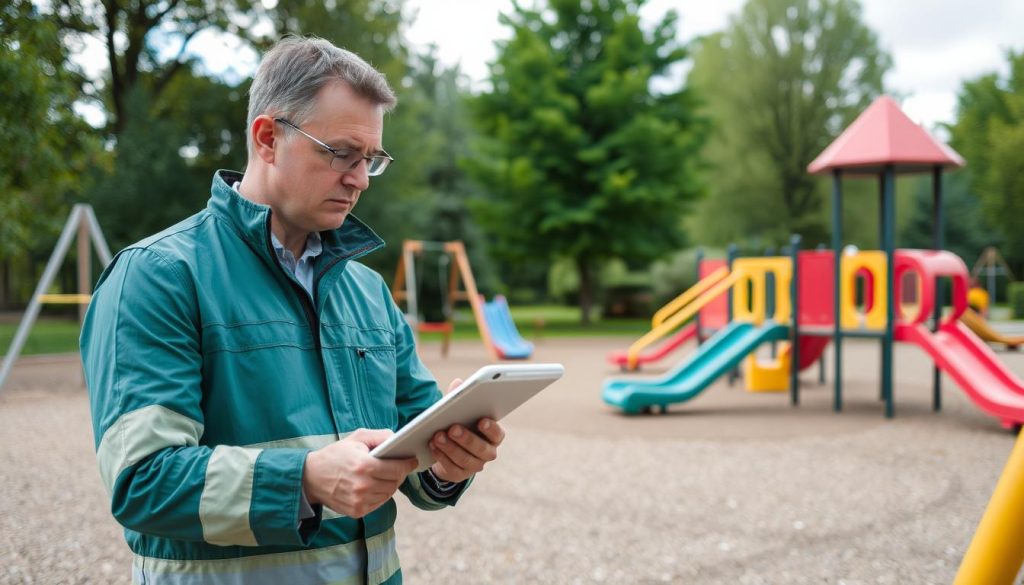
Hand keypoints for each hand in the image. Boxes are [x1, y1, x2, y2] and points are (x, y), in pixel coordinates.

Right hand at [302, 429, 417, 518]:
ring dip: (390, 484)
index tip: (412, 460)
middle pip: (395, 482)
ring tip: (385, 475)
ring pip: (389, 494)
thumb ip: (380, 436)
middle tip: (398, 466)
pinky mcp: (356, 511)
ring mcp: (359, 500)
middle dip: (399, 473)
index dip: (407, 464)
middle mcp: (363, 485)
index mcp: (364, 465)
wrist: (310, 477)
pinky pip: (379, 503)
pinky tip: (374, 485)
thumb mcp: (357, 438)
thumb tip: (399, 439)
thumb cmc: (336, 455)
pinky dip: (380, 494)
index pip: (397, 468)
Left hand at [429, 379, 504, 482]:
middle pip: (481, 448)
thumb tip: (458, 382)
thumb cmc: (459, 425)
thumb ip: (459, 398)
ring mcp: (475, 465)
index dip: (491, 428)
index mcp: (493, 436)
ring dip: (450, 447)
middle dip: (466, 438)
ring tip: (437, 436)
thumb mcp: (459, 412)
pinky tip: (433, 446)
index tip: (481, 420)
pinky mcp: (460, 474)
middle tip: (452, 428)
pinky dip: (441, 456)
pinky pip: (452, 468)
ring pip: (465, 459)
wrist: (450, 452)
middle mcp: (488, 452)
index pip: (497, 434)